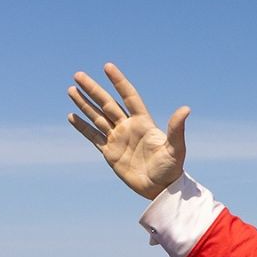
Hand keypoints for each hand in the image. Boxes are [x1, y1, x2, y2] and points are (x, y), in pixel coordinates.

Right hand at [67, 63, 190, 200]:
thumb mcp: (175, 148)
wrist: (161, 189)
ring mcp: (118, 139)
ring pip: (97, 117)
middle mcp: (129, 128)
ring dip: (84, 104)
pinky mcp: (110, 153)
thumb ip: (176, 129)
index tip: (107, 67)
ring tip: (71, 89)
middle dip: (93, 90)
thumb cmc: (171, 169)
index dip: (119, 82)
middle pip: (107, 104)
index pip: (129, 97)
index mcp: (143, 123)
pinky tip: (72, 116)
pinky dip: (82, 127)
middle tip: (78, 75)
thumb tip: (186, 109)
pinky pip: (94, 136)